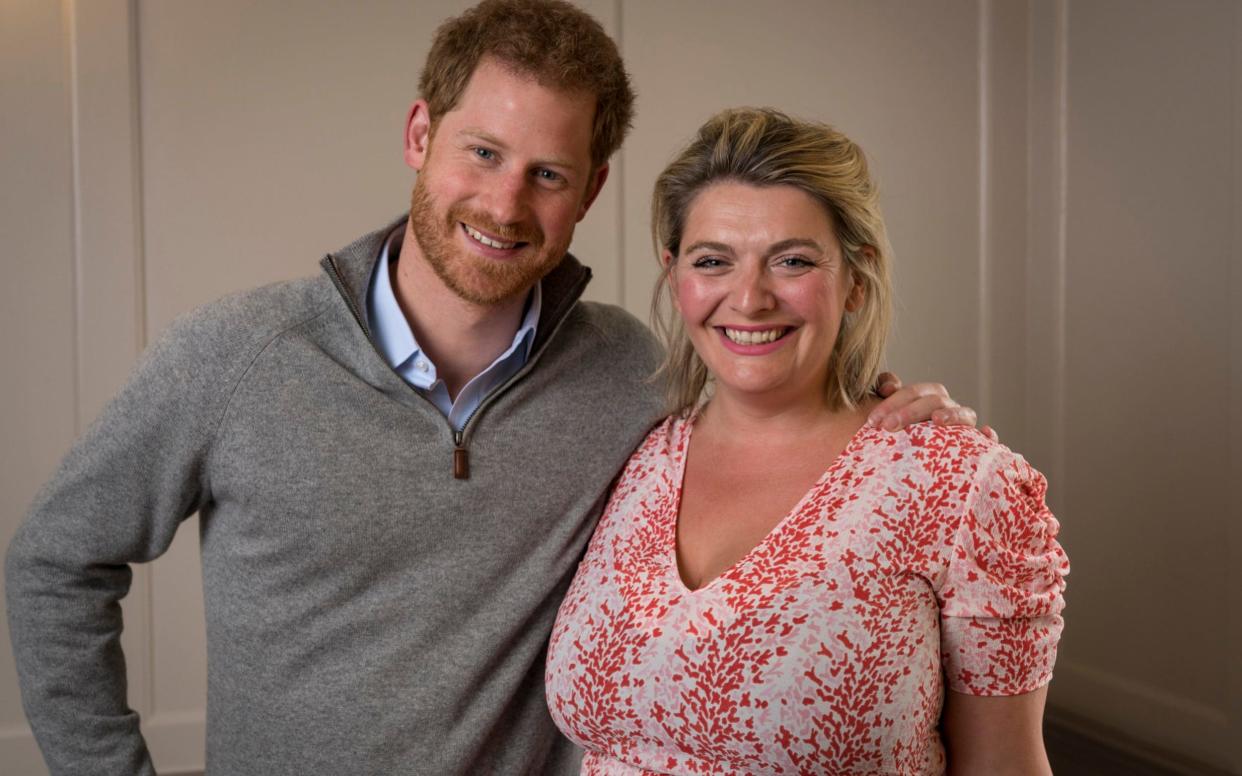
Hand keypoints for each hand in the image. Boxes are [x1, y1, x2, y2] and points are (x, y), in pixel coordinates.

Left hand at [868, 372, 995, 439]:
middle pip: (935, 400)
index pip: (913, 392)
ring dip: (952, 414)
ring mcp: (962, 426)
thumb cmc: (897, 434)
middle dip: (910, 411)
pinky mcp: (975, 446)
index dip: (893, 401)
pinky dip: (988, 436)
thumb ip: (885, 393)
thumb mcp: (888, 414)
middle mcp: (947, 409)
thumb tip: (888, 385)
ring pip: (964, 414)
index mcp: (926, 398)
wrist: (912, 465)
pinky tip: (986, 434)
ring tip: (937, 420)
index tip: (873, 421)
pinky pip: (988, 440)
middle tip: (888, 427)